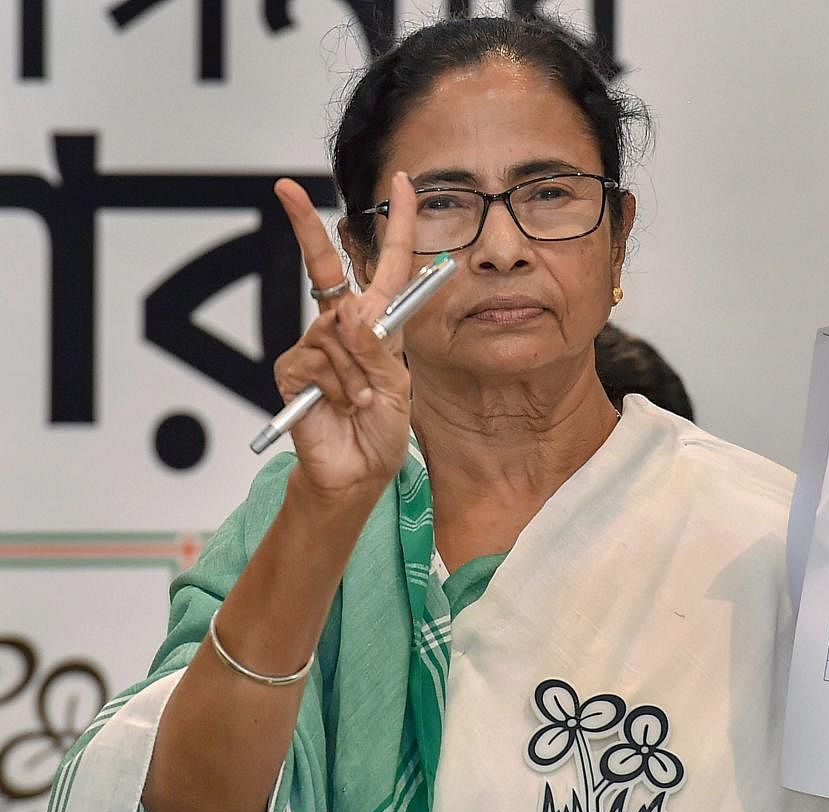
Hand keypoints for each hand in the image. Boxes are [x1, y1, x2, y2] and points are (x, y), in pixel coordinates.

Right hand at [271, 172, 416, 496]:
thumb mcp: (396, 387)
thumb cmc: (382, 427)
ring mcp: (314, 345)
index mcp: (379, 323)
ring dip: (356, 371)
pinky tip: (340, 406)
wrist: (358, 471)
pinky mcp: (291, 369)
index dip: (398, 224)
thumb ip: (377, 350)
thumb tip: (346, 313)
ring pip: (333, 332)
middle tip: (284, 186)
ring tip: (362, 401)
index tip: (404, 183)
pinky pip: (315, 362)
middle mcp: (344, 325)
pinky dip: (336, 387)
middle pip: (322, 264)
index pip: (386, 264)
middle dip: (304, 225)